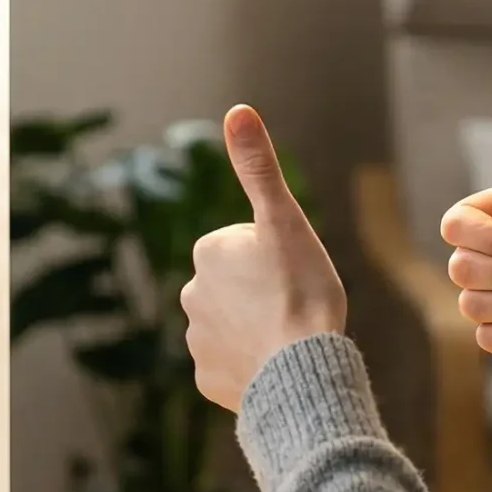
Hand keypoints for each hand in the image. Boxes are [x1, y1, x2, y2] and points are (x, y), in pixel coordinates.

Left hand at [182, 106, 346, 410]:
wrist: (301, 372)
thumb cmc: (300, 292)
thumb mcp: (284, 220)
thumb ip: (258, 167)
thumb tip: (237, 111)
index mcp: (208, 252)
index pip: (244, 245)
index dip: (276, 256)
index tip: (293, 272)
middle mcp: (191, 294)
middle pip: (236, 285)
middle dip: (262, 292)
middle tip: (294, 304)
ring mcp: (196, 341)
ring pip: (232, 325)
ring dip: (256, 329)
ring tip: (287, 338)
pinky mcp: (205, 380)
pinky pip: (230, 364)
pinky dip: (250, 364)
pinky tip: (274, 364)